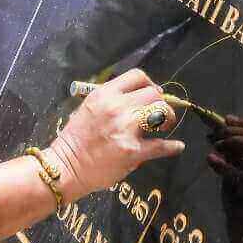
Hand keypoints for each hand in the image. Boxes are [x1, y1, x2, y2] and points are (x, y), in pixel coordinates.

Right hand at [49, 68, 183, 198]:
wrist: (66, 166)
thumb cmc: (76, 139)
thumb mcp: (89, 108)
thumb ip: (111, 100)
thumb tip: (138, 98)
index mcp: (104, 94)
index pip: (137, 76)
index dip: (149, 84)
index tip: (152, 94)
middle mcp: (116, 107)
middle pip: (154, 93)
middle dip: (161, 101)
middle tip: (160, 113)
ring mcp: (125, 129)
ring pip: (161, 112)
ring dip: (167, 118)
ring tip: (165, 126)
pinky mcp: (133, 151)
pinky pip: (161, 146)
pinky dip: (172, 147)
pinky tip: (176, 147)